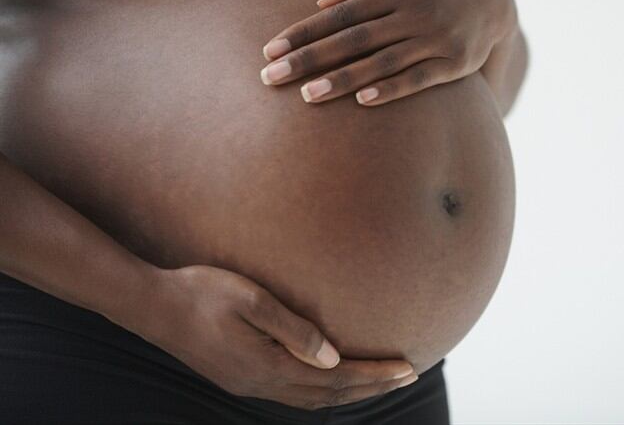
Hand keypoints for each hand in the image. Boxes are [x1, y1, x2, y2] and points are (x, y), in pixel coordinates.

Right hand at [143, 264, 416, 409]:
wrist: (149, 304)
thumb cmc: (200, 291)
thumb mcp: (251, 301)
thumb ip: (294, 330)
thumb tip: (334, 357)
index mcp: (267, 367)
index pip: (336, 378)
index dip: (374, 375)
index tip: (407, 367)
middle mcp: (261, 383)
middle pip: (330, 394)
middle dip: (371, 387)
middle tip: (408, 374)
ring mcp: (248, 384)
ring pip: (312, 398)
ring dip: (349, 391)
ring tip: (380, 380)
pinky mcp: (239, 377)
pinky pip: (293, 392)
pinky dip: (323, 390)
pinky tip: (331, 378)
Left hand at [259, 0, 516, 105]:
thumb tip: (323, 2)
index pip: (340, 13)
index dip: (304, 32)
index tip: (271, 49)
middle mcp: (415, 12)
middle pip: (353, 38)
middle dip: (310, 58)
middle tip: (271, 77)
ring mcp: (436, 38)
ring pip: (382, 62)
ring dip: (343, 79)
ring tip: (307, 96)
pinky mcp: (455, 64)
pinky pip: (419, 79)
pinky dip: (392, 89)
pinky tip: (363, 101)